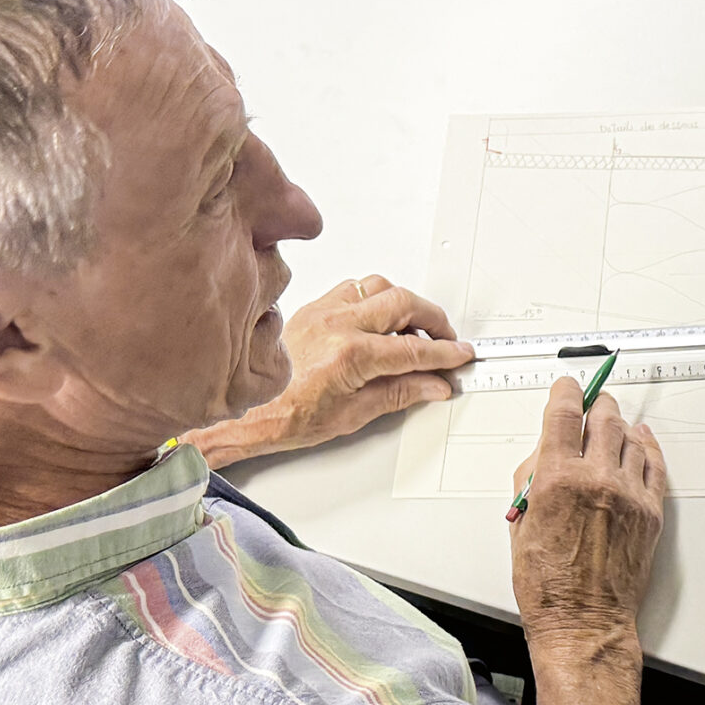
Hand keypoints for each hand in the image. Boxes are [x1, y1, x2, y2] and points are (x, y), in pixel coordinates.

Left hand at [183, 277, 471, 466]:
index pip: (415, 349)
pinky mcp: (311, 308)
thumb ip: (400, 393)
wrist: (243, 413)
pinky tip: (378, 316)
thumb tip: (432, 385)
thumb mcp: (353, 415)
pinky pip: (352, 288)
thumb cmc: (285, 417)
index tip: (460, 355)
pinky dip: (373, 297)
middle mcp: (337, 325)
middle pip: (404, 304)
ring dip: (404, 303)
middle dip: (434, 320)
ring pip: (379, 287)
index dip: (445, 353)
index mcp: (351, 355)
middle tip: (446, 339)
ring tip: (415, 327)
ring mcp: (323, 311)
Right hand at [509, 379, 664, 656]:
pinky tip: (640, 441)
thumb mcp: (521, 523)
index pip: (564, 413)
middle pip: (603, 417)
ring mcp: (628, 494)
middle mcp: (597, 480)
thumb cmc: (548, 585)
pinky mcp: (650, 511)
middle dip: (595, 405)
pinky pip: (654, 463)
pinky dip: (646, 446)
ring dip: (618, 426)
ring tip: (610, 427)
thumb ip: (533, 479)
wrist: (584, 621)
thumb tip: (547, 451)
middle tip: (591, 404)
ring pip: (630, 436)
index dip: (565, 392)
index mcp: (557, 480)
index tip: (567, 387)